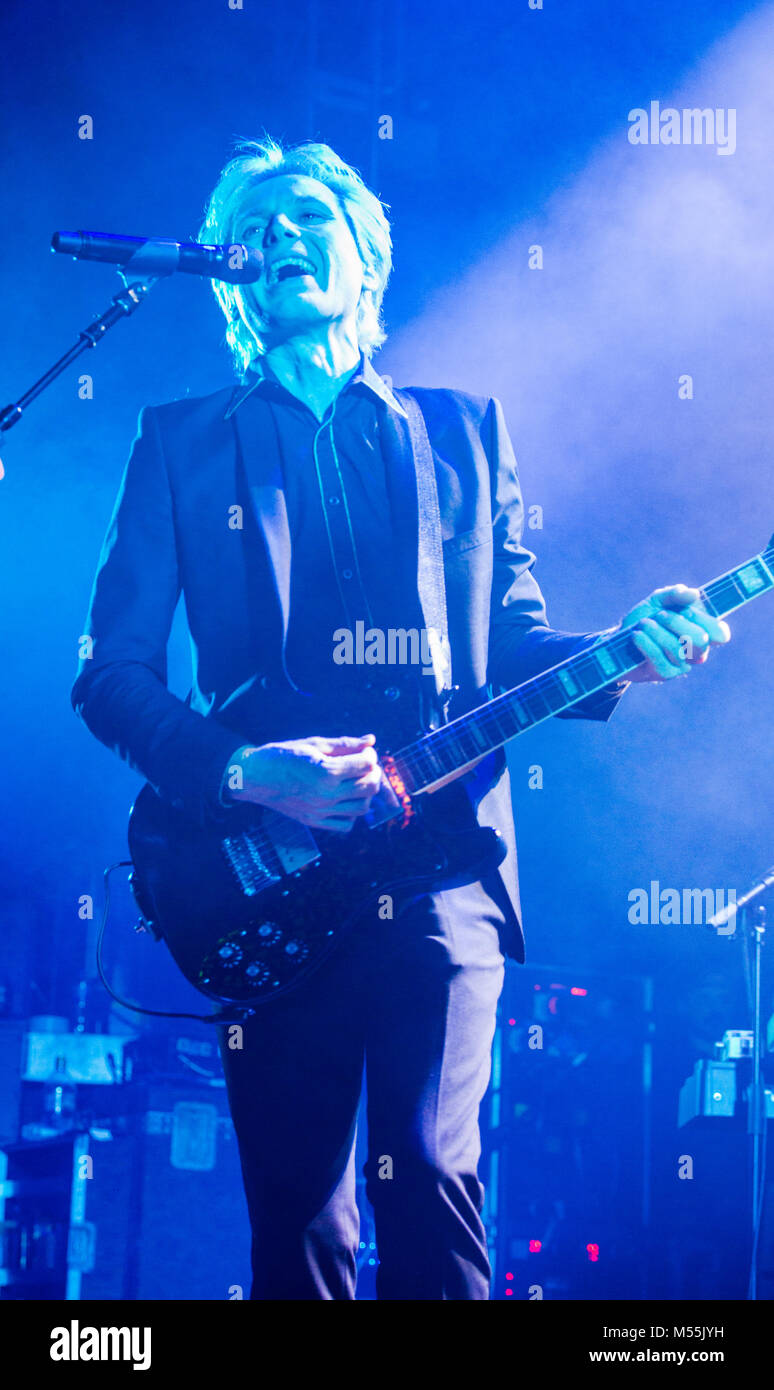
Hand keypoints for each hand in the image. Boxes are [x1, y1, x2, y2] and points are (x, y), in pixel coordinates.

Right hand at [226, 734, 382, 831]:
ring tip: (355, 781)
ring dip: (365, 793)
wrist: (253, 777)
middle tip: (363, 765)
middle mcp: (326, 795)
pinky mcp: (314, 822)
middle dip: (373, 773)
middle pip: (370, 787)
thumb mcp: (313, 744)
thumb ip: (345, 744)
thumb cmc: (282, 755)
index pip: (367, 765)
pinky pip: (346, 824)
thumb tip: (371, 740)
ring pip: (362, 808)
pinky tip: (344, 798)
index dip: (369, 755)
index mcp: (326, 771)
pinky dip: (351, 812)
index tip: (363, 752)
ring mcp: (320, 811)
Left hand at [620, 585, 730, 682]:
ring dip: (657, 631)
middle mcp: (696, 650)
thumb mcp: (657, 600)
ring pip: (678, 649)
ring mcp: (682, 665)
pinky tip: (637, 635)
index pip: (721, 634)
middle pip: (700, 639)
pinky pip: (661, 660)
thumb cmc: (645, 618)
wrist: (619, 640)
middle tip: (660, 614)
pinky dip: (647, 644)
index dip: (709, 623)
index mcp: (701, 630)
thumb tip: (694, 594)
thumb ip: (675, 594)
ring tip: (643, 623)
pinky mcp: (665, 674)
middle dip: (676, 622)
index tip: (688, 612)